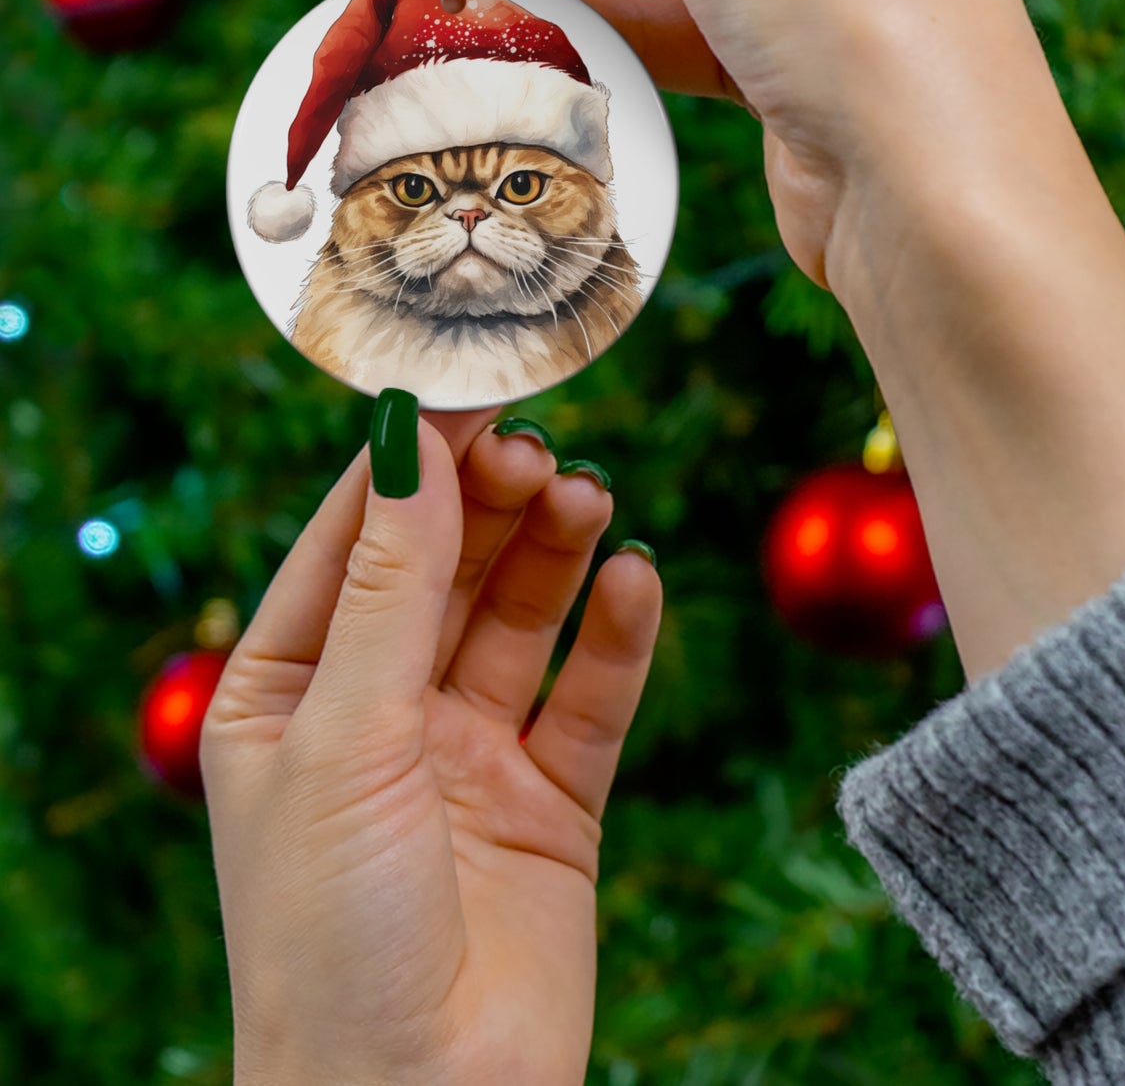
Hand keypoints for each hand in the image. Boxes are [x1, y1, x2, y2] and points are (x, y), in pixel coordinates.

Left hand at [201, 408, 661, 1085]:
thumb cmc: (332, 934)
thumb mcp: (346, 737)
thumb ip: (391, 588)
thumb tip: (411, 444)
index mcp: (289, 694)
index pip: (351, 543)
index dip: (409, 465)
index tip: (468, 390)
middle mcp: (380, 714)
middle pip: (446, 569)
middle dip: (490, 505)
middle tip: (541, 450)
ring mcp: (469, 755)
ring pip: (521, 619)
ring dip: (556, 553)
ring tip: (589, 498)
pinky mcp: (552, 801)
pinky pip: (591, 696)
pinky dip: (617, 636)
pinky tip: (636, 580)